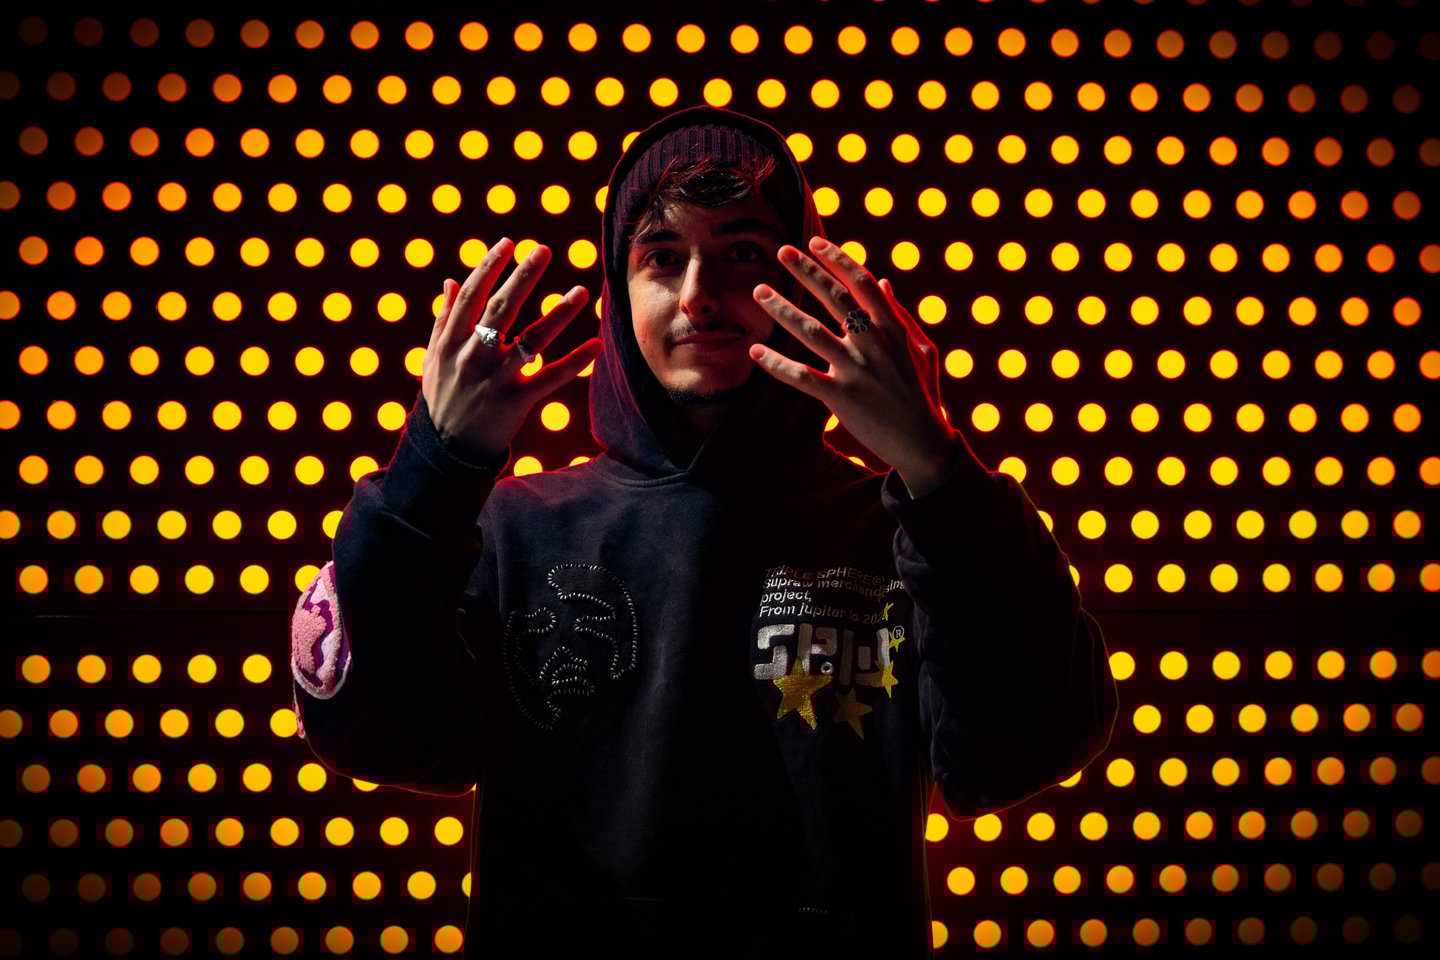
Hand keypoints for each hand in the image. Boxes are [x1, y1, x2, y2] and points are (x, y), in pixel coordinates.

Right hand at [423, 238, 603, 462]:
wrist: (446, 450)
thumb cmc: (442, 398)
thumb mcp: (435, 358)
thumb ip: (443, 319)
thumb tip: (450, 281)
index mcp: (451, 341)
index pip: (472, 296)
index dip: (489, 267)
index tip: (509, 244)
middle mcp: (474, 356)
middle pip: (501, 308)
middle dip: (523, 276)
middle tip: (544, 250)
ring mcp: (496, 379)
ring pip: (532, 340)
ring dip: (559, 314)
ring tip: (582, 291)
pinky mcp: (517, 401)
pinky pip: (550, 378)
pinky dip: (575, 362)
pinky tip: (596, 344)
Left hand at [748, 236, 958, 496]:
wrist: (923, 443)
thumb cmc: (922, 394)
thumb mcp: (921, 349)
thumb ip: (900, 315)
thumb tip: (882, 281)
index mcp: (893, 328)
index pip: (862, 282)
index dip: (837, 259)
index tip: (814, 243)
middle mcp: (874, 344)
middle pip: (834, 297)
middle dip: (806, 271)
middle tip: (781, 251)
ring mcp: (857, 371)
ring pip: (811, 332)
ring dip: (782, 309)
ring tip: (759, 291)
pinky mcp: (841, 398)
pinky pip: (802, 376)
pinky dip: (777, 363)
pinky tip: (756, 351)